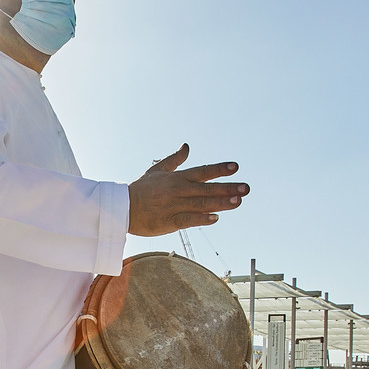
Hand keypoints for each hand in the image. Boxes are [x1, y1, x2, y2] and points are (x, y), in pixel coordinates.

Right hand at [127, 144, 247, 236]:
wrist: (122, 207)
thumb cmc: (141, 189)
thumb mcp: (157, 170)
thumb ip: (175, 159)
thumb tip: (187, 146)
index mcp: (177, 178)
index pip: (202, 171)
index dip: (219, 169)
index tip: (236, 167)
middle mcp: (178, 190)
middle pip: (207, 188)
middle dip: (228, 187)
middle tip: (246, 188)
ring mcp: (174, 206)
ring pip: (202, 203)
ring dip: (221, 202)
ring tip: (238, 201)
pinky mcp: (169, 222)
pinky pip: (188, 220)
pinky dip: (202, 218)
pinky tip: (216, 218)